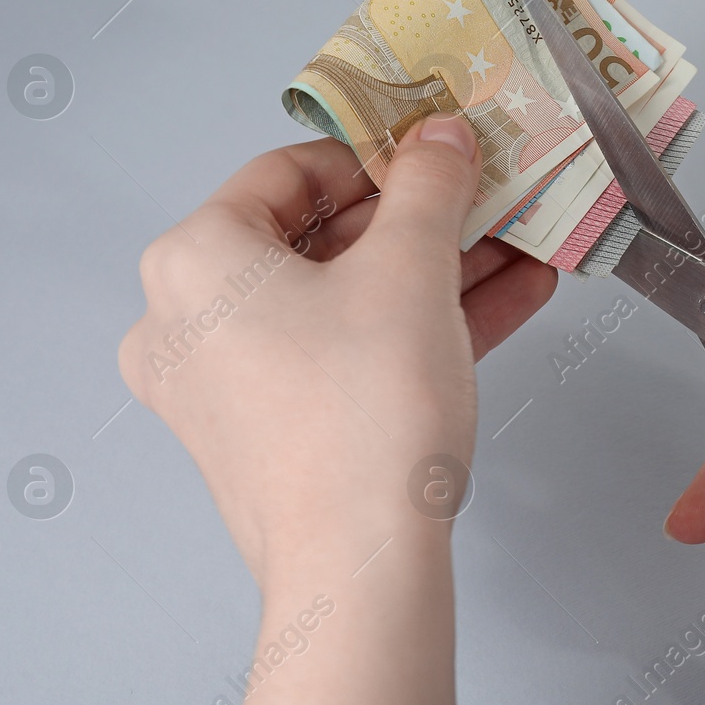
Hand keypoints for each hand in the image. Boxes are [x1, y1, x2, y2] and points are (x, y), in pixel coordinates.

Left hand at [118, 119, 555, 704]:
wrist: (362, 568)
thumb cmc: (366, 408)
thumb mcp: (412, 269)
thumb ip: (430, 186)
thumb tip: (441, 137)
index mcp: (194, 260)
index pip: (291, 171)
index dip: (379, 155)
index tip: (442, 155)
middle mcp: (187, 320)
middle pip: (321, 241)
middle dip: (420, 223)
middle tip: (489, 203)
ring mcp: (223, 386)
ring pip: (341, 304)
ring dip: (432, 275)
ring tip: (517, 251)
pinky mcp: (266, 437)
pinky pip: (342, 357)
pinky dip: (411, 330)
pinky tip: (502, 305)